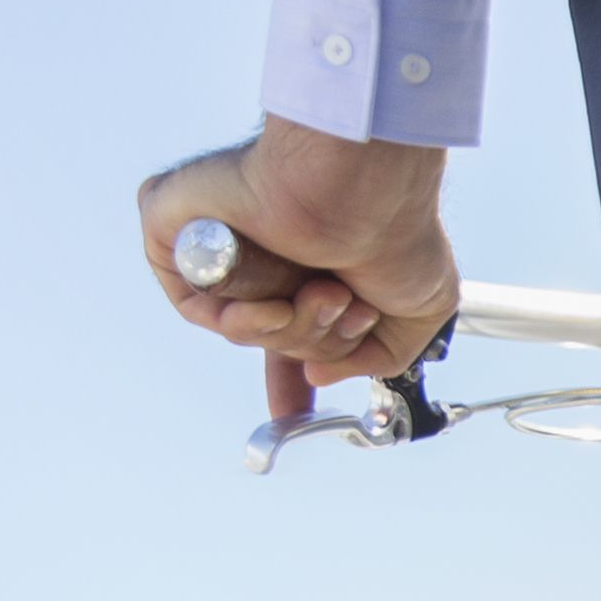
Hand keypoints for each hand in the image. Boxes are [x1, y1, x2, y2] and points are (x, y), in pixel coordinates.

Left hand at [137, 120, 458, 424]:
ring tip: (326, 291)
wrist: (364, 191)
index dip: (288, 376)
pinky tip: (277, 298)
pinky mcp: (179, 237)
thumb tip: (319, 375)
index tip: (292, 410)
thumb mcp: (421, 311)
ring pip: (243, 331)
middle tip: (345, 305)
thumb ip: (380, 356)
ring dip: (294, 328)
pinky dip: (245, 318)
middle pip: (274, 341)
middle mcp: (269, 261)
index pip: (286, 331)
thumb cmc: (399, 231)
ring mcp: (227, 249)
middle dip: (317, 342)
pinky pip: (200, 309)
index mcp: (312, 272)